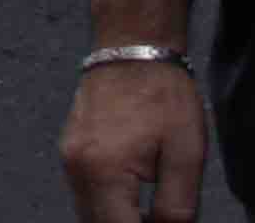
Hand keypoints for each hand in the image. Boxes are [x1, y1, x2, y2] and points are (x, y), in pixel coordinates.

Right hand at [61, 61, 206, 218]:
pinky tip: (134, 203)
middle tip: (159, 222)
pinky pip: (85, 194)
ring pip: (87, 214)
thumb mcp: (186, 156)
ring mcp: (68, 157)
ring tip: (149, 216)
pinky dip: (106, 207)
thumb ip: (177, 207)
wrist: (134, 48)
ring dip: (116, 221)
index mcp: (102, 170)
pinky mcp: (70, 149)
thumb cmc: (163, 95)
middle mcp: (76, 167)